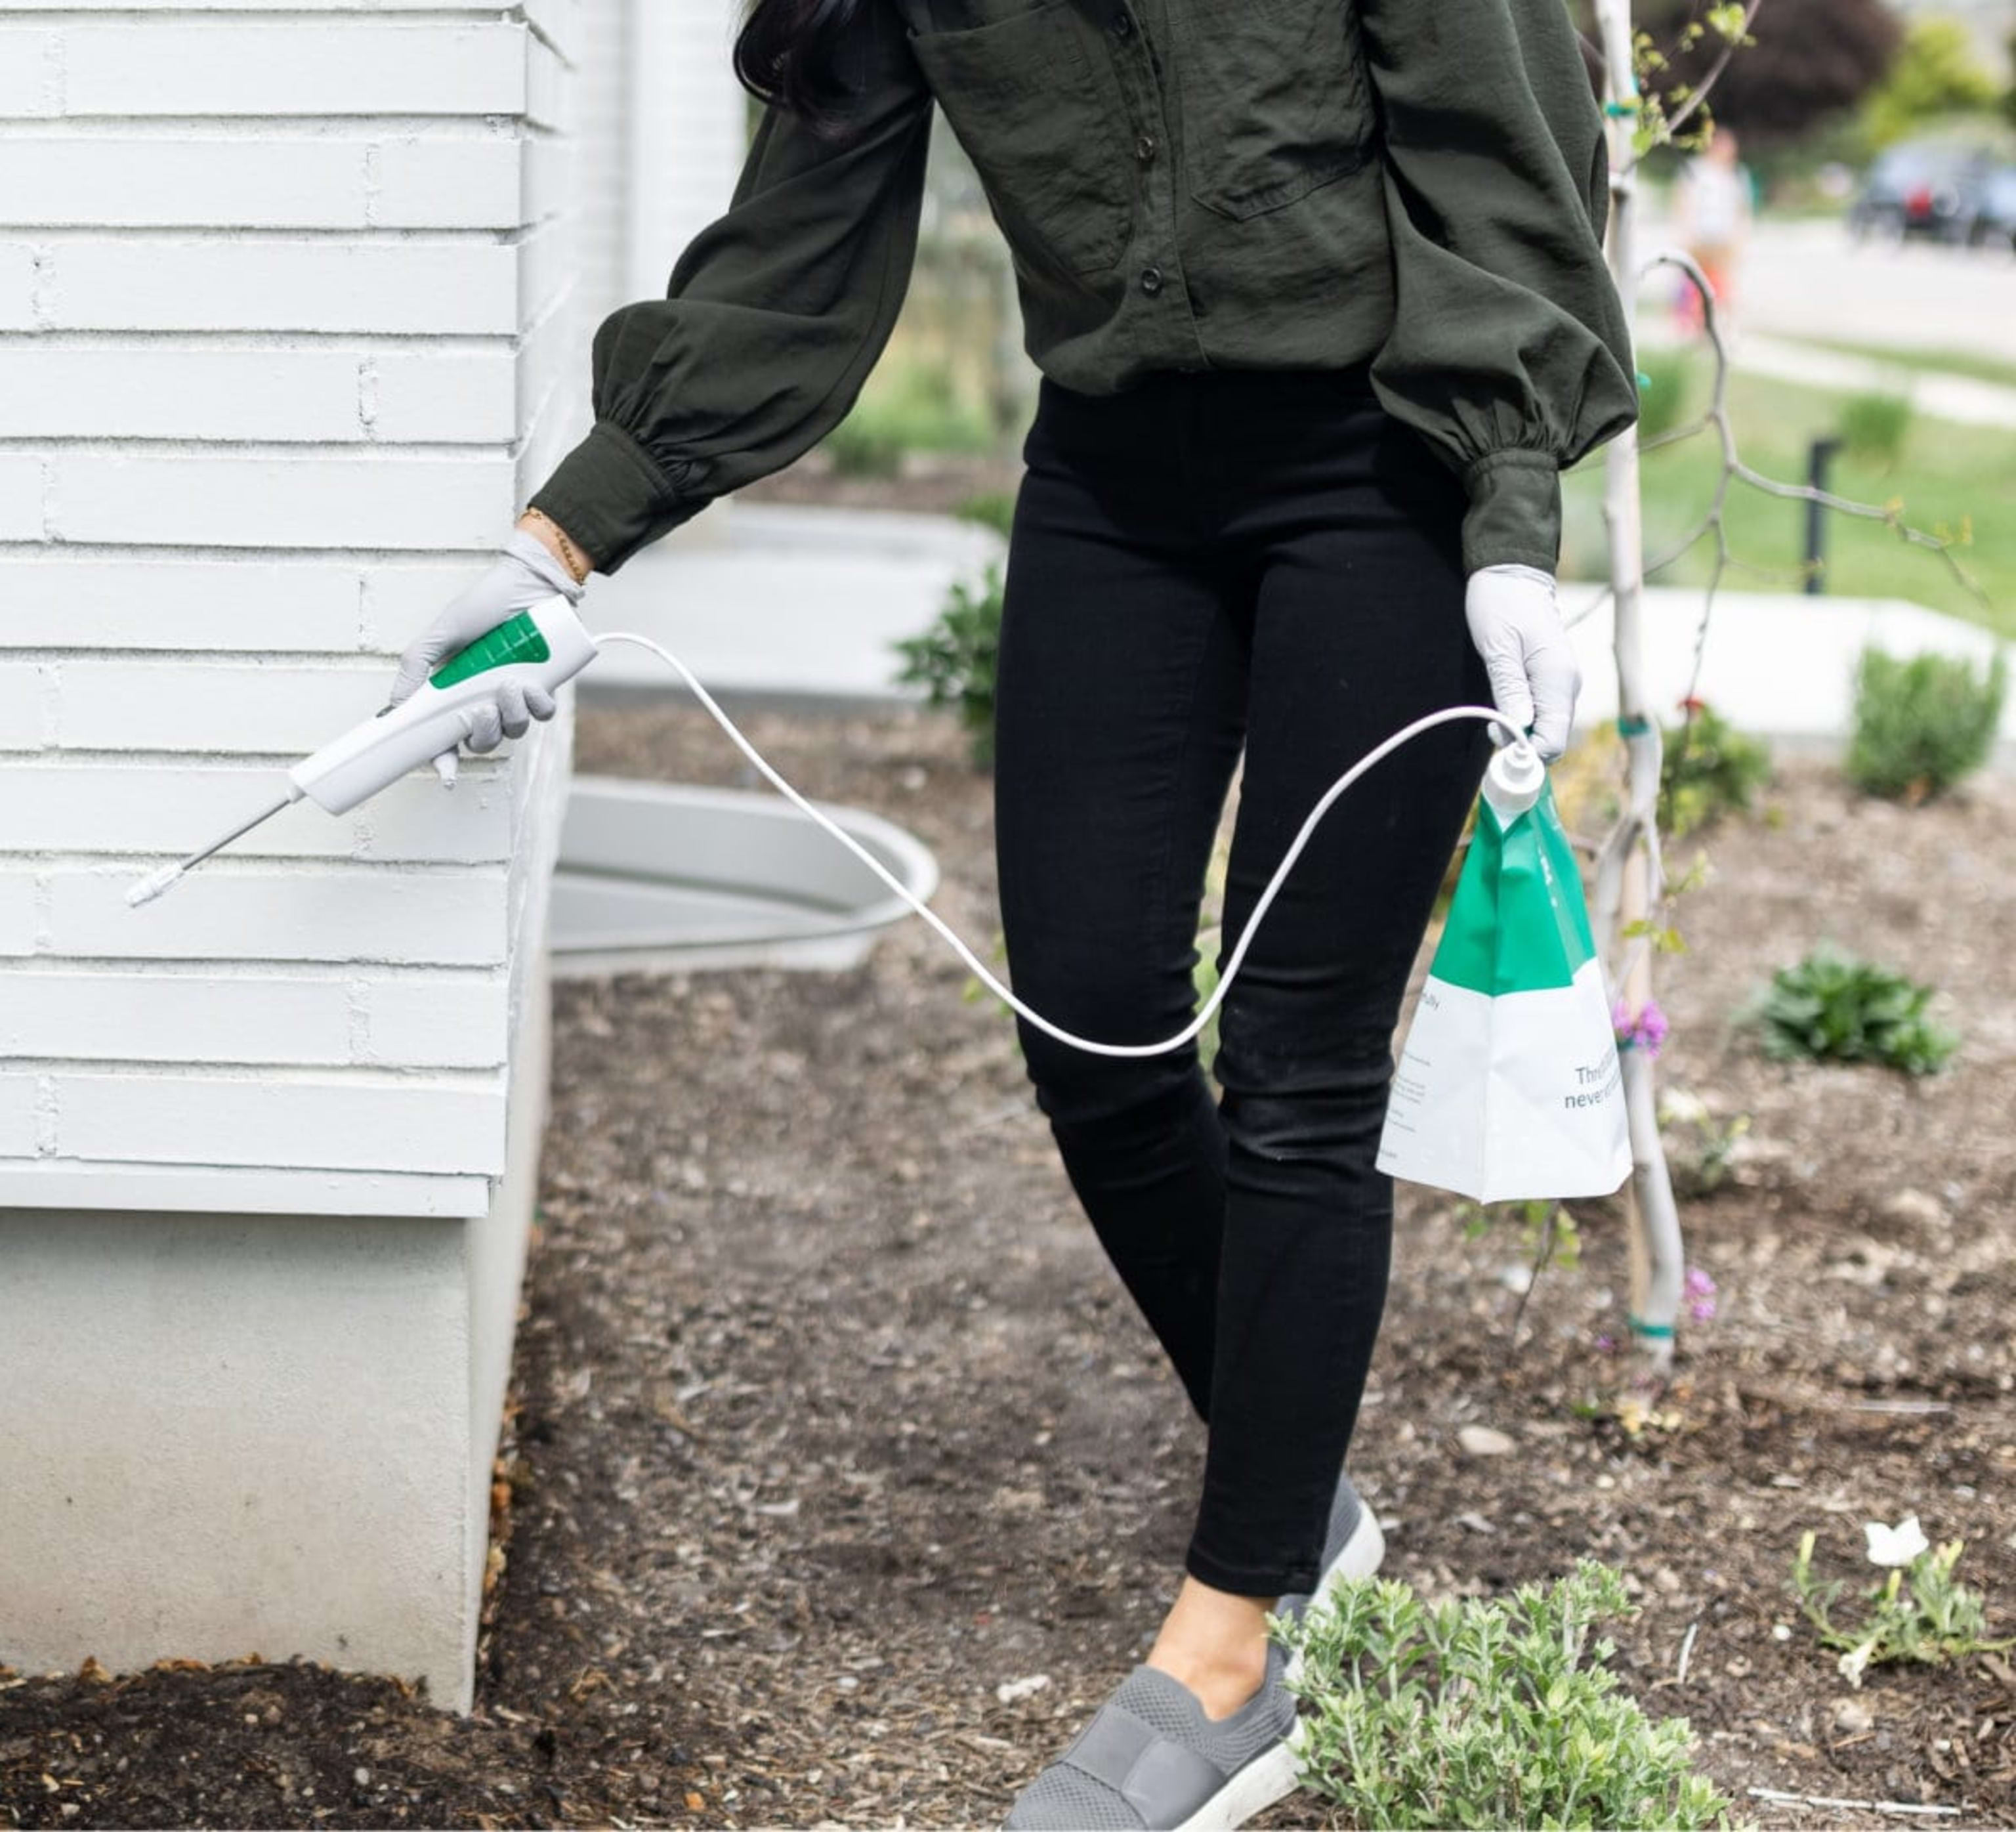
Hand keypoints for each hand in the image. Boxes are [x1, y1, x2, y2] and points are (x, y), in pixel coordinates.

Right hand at [387, 527, 580, 756]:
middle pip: (482, 741)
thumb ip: (416, 667)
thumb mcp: (441, 634)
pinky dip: (537, 706)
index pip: (447, 737)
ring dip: (511, 715)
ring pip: (513, 730)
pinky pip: (542, 713)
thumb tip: (396, 707)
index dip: (445, 760)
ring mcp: (515, 696)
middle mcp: (485, 698)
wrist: (525, 584)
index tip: (446, 773)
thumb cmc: (482, 605)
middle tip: (482, 711)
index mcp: (455, 693)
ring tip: (510, 685)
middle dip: (482, 735)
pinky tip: (532, 687)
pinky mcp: (543, 687)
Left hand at [1464, 563, 1579, 762]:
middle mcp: (1567, 685)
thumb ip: (1510, 689)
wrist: (1512, 574)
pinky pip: (1543, 712)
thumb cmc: (1501, 604)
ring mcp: (1562, 683)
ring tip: (1492, 722)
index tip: (1497, 747)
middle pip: (1552, 737)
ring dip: (1522, 733)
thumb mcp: (1498, 647)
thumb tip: (1520, 728)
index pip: (1554, 739)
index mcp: (1558, 678)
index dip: (1528, 752)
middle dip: (1523, 745)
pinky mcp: (1552, 680)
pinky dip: (1524, 719)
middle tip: (1489, 733)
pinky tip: (1503, 711)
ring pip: (1547, 727)